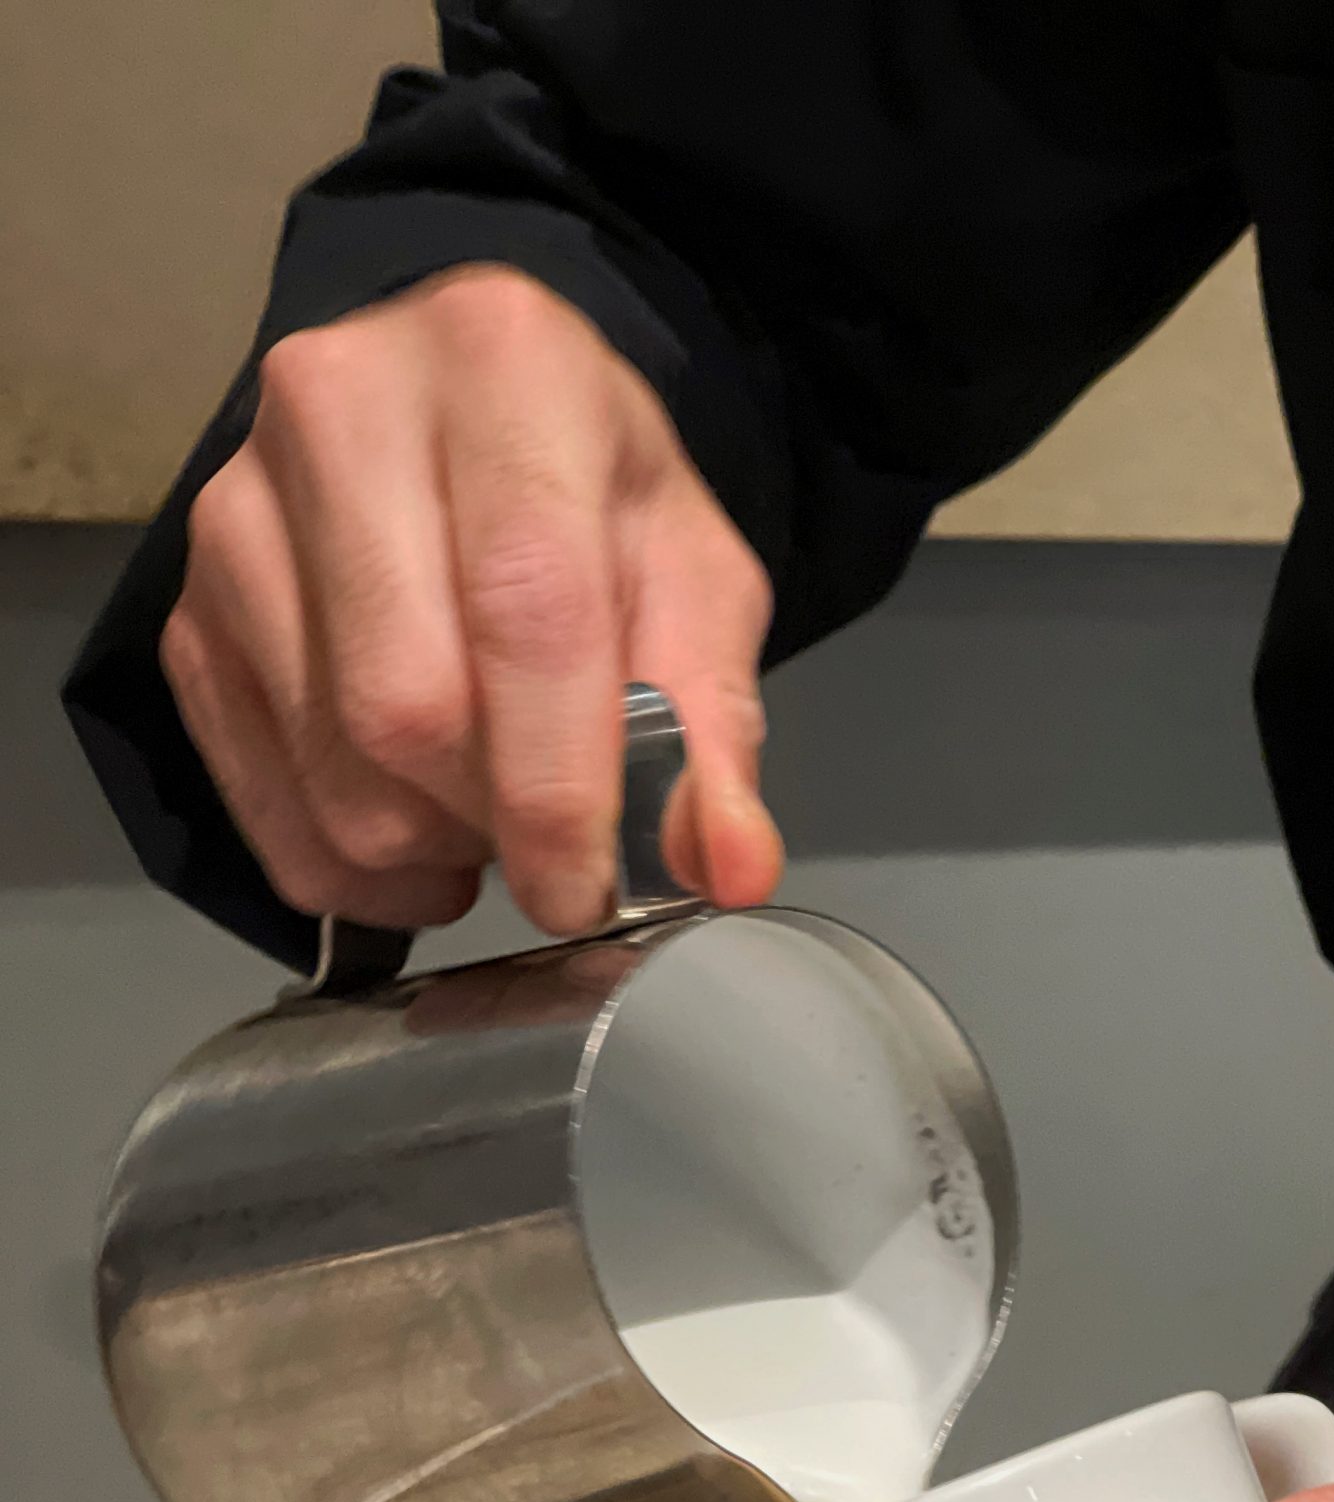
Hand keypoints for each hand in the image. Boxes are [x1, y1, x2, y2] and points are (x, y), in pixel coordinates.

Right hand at [162, 265, 782, 937]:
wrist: (473, 435)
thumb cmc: (594, 505)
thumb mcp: (695, 588)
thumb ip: (712, 730)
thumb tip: (727, 869)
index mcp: (503, 364)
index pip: (524, 608)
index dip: (559, 785)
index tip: (590, 889)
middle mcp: (340, 406)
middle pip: (405, 705)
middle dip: (493, 819)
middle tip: (549, 841)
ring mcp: (239, 508)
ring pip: (332, 764)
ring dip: (426, 845)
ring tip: (488, 810)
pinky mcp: (190, 604)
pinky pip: (258, 796)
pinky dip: (347, 864)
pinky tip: (415, 835)